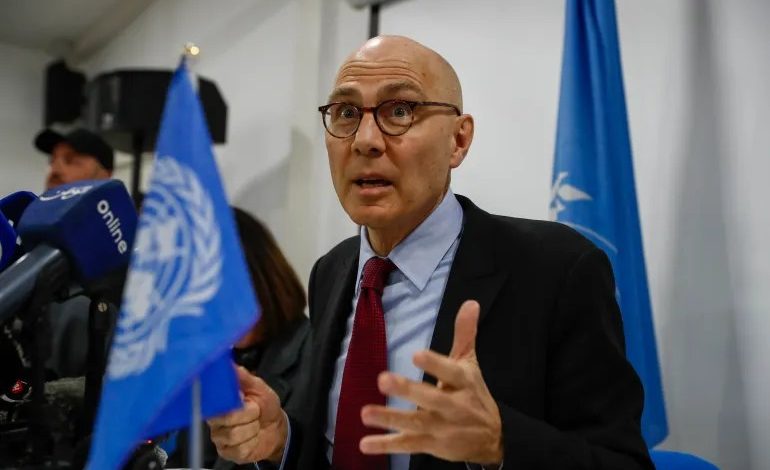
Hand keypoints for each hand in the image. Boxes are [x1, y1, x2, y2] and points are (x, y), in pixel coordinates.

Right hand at [207, 366, 287, 463]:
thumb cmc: (265, 406)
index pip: (214, 402)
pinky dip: (252, 442)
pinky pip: (238, 449)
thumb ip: (243, 376)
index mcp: (219, 403)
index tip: (242, 397)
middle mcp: (214, 421)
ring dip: (252, 429)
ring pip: (234, 435)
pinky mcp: (227, 453)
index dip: (231, 401)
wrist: (276, 428)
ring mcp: (220, 438)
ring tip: (255, 424)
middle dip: (249, 414)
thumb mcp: (258, 387)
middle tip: (256, 411)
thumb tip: (230, 364)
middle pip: (227, 418)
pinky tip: (253, 437)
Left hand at [359, 300, 503, 464]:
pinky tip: (365, 443)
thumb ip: (465, 334)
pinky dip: (386, 444)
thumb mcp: (470, 364)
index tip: (416, 354)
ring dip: (390, 418)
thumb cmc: (474, 394)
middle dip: (407, 390)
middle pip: (430, 398)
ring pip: (415, 422)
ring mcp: (441, 427)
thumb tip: (470, 302)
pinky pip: (407, 444)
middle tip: (383, 379)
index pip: (450, 371)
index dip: (434, 364)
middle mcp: (453, 406)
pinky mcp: (431, 444)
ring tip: (365, 413)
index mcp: (462, 382)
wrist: (492, 438)